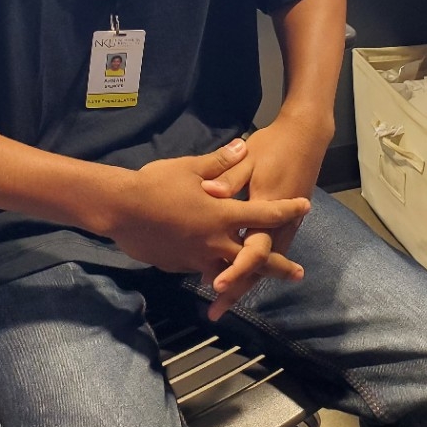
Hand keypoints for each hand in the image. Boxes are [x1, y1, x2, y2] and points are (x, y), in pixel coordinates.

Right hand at [109, 137, 306, 289]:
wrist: (122, 210)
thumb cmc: (157, 184)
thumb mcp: (190, 167)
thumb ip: (219, 162)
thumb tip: (241, 146)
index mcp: (222, 214)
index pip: (264, 212)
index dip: (286, 209)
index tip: (304, 206)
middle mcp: (216, 240)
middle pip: (256, 256)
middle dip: (279, 266)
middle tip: (298, 273)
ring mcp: (199, 257)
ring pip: (230, 270)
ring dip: (247, 276)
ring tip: (258, 281)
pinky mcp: (181, 265)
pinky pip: (204, 270)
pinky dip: (215, 271)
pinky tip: (216, 274)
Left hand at [200, 118, 319, 318]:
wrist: (305, 137)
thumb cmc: (273, 145)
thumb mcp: (249, 157)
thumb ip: (229, 176)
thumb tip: (209, 193)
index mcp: (267, 208)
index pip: (253, 249)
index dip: (235, 269)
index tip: (216, 284)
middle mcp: (278, 224)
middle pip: (259, 266)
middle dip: (237, 288)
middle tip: (216, 310)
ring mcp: (285, 226)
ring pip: (265, 263)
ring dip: (245, 282)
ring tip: (222, 302)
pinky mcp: (285, 224)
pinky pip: (268, 252)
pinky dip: (253, 268)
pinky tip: (238, 276)